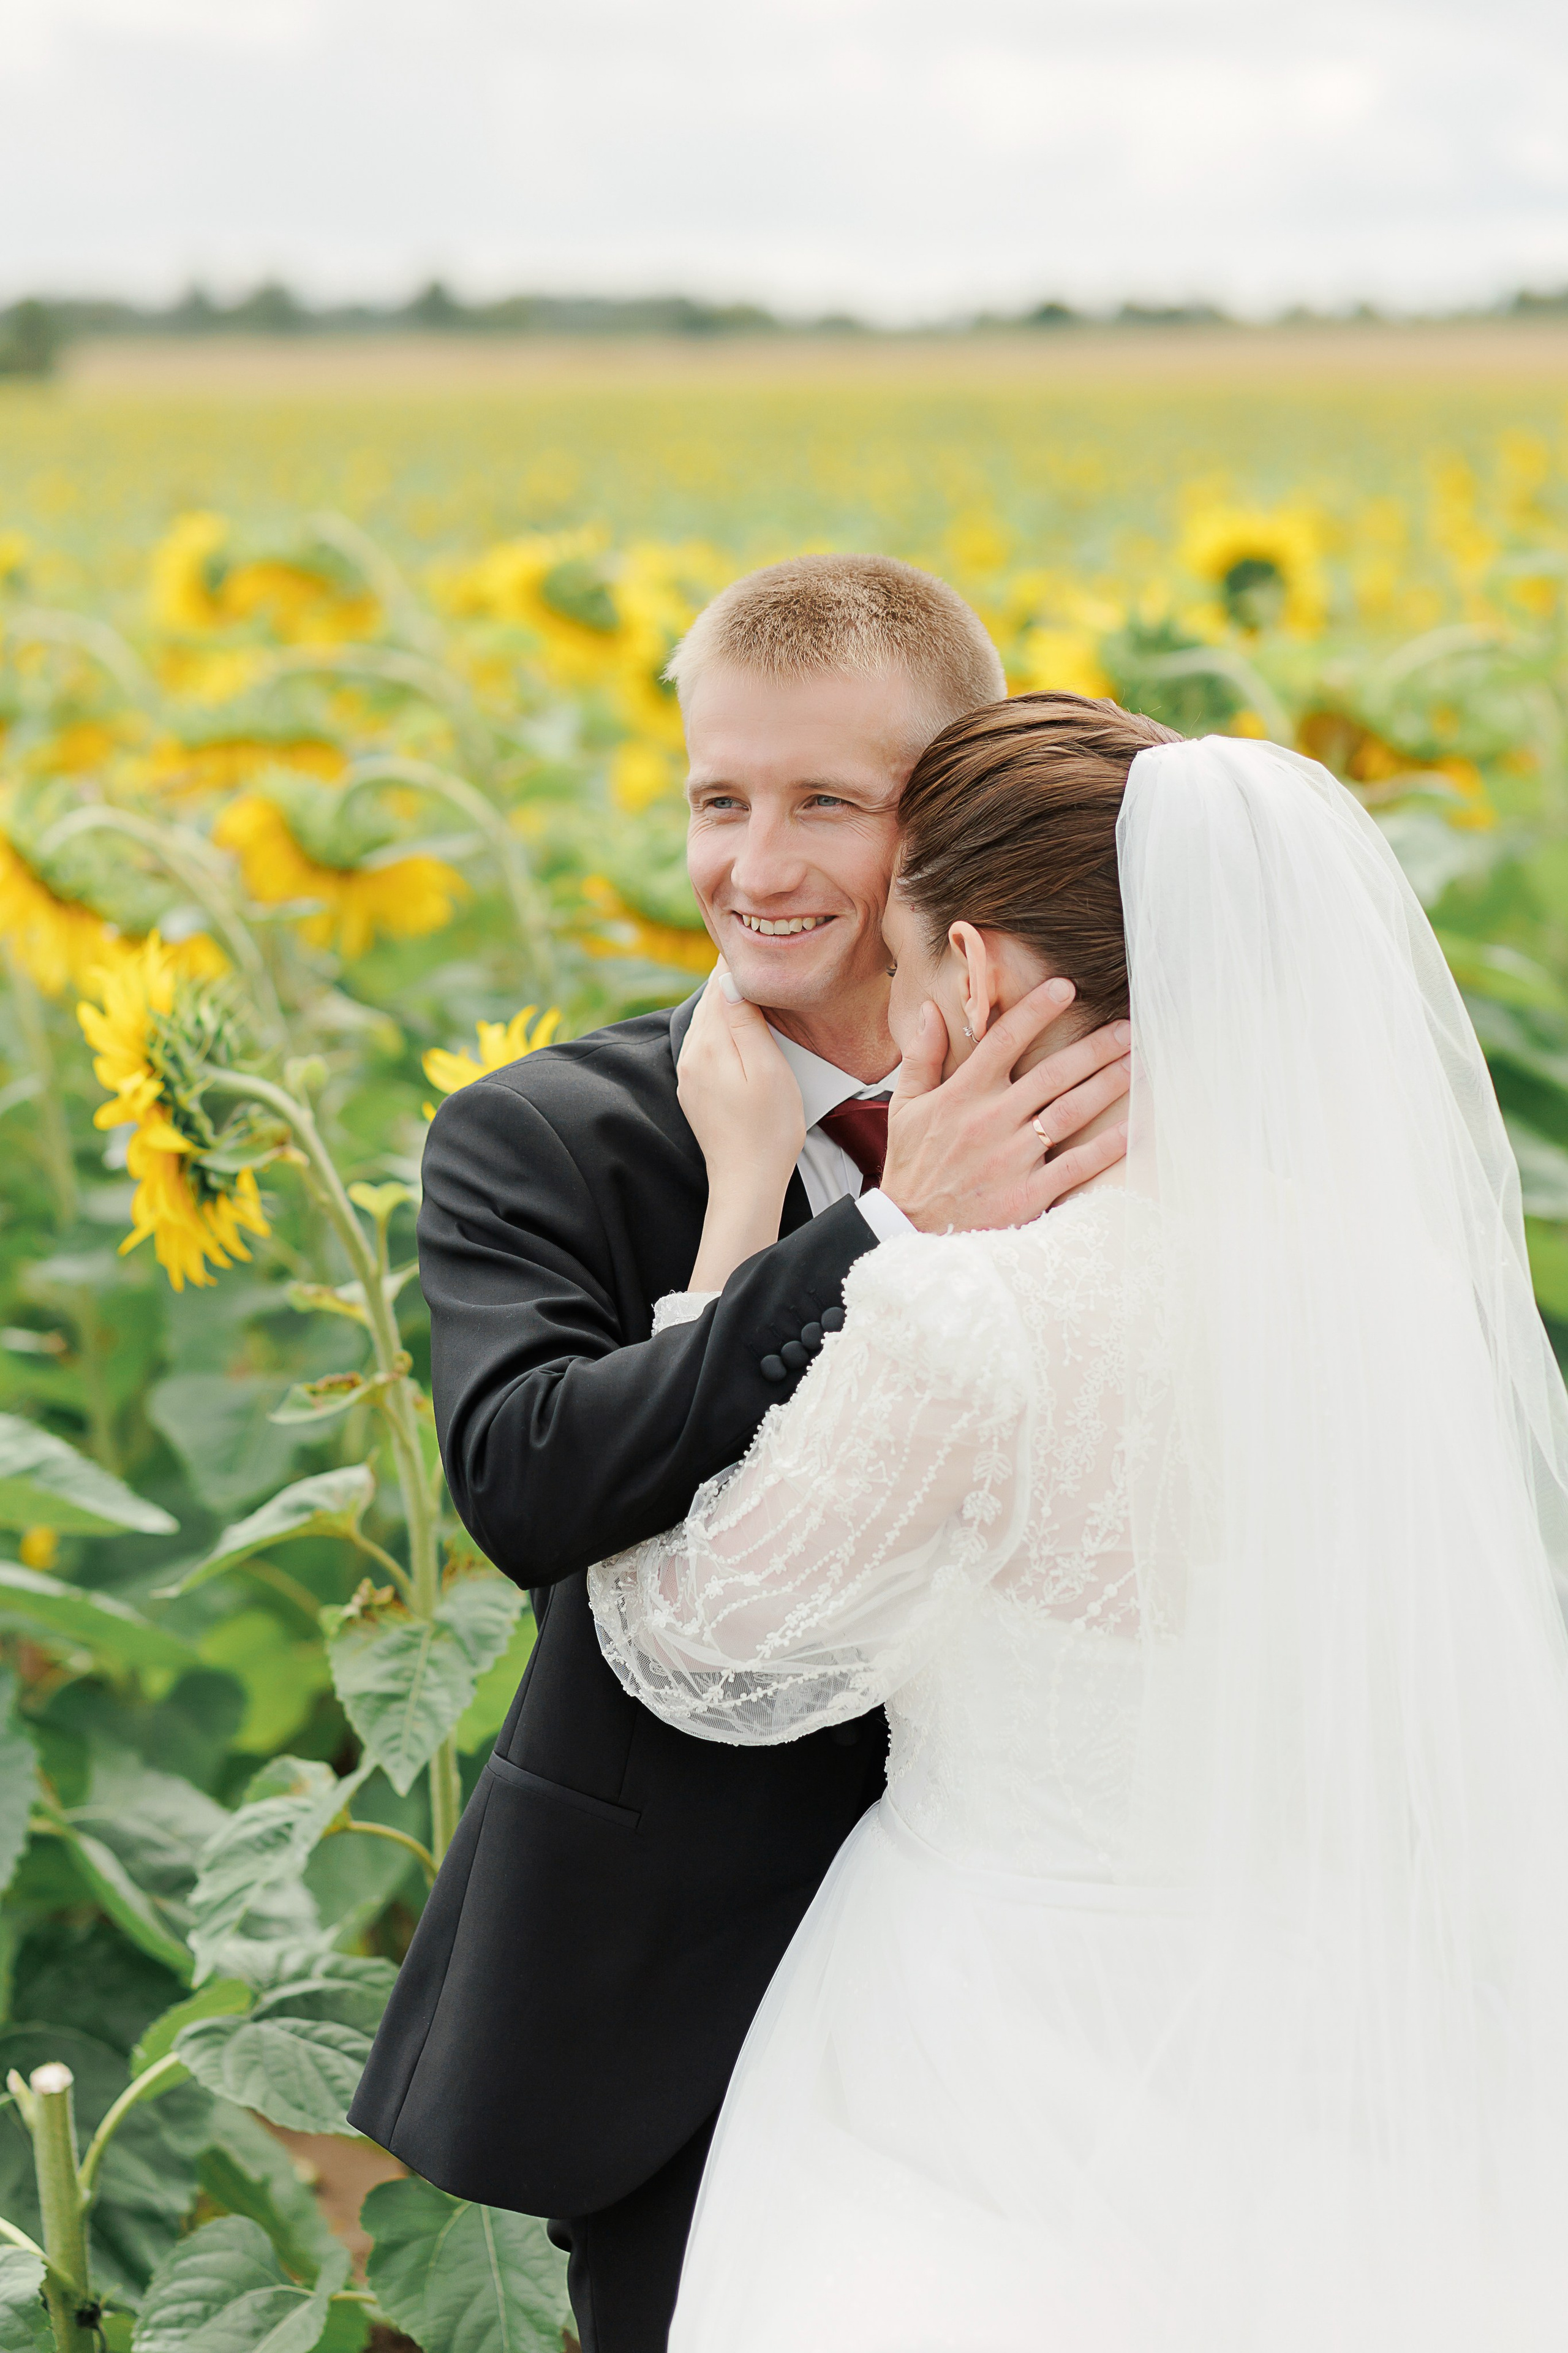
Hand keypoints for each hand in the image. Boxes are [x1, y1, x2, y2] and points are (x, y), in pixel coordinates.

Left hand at [678, 964, 806, 1290]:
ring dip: (725, 1003)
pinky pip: (707, 1045)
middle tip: (755, 955)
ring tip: (750, 982)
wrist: (747, 1182)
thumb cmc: (768, 1129)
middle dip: (729, 979)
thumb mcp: (767, 1069)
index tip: (754, 943)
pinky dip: (722, 1028)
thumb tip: (731, 981)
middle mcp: (690, 1056)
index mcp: (707, 1046)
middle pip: (708, 1002)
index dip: (735, 963)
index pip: (717, 986)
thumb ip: (746, 1023)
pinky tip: (740, 1027)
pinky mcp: (696, 1090)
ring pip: (706, 1022)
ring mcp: (689, 1075)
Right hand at [881, 981, 1129, 1232]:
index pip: (1004, 1039)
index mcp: (962, 1094)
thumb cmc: (913, 1167)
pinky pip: (1076, 1165)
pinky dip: (1107, 1147)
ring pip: (1070, 1111)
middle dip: (1095, 1047)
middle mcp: (990, 1120)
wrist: (909, 1232)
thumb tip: (929, 1010)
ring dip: (1108, 1085)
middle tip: (1128, 1027)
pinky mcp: (1028, 1194)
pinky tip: (1133, 1128)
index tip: (1066, 986)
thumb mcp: (904, 1108)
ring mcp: (1011, 1158)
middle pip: (1052, 1073)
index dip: (1036, 1010)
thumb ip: (921, 1057)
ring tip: (1137, 1063)